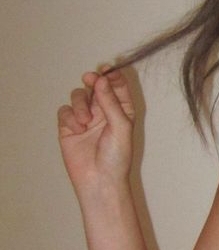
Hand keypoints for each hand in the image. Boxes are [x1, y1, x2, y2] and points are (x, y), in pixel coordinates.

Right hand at [57, 66, 135, 192]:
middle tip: (91, 79)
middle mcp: (103, 111)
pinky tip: (77, 130)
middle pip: (95, 85)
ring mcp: (85, 118)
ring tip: (85, 121)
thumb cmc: (117, 157)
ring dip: (80, 104)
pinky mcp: (68, 126)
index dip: (111, 75)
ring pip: (78, 95)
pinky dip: (70, 117)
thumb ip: (110, 102)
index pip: (116, 85)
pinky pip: (65, 111)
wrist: (99, 180)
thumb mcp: (121, 126)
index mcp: (121, 109)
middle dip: (93, 81)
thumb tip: (101, 79)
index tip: (106, 69)